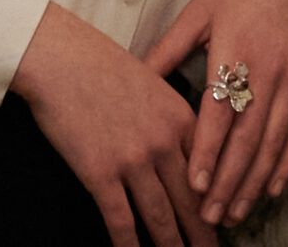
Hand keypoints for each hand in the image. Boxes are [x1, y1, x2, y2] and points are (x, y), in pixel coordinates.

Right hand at [13, 1, 212, 246]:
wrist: (62, 59)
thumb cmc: (103, 65)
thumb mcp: (153, 84)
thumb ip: (170, 119)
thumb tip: (181, 148)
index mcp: (181, 118)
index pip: (210, 169)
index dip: (218, 200)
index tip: (226, 220)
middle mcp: (164, 142)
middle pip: (191, 199)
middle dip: (203, 233)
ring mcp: (133, 159)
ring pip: (160, 216)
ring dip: (172, 245)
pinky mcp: (100, 172)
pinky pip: (120, 218)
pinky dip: (128, 244)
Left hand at [142, 0, 287, 226]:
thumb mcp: (198, 11)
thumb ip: (168, 49)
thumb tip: (135, 78)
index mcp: (236, 50)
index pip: (221, 112)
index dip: (209, 151)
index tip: (196, 185)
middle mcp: (268, 69)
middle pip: (248, 137)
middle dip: (229, 181)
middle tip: (210, 215)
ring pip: (274, 142)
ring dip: (254, 182)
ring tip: (237, 211)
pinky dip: (287, 163)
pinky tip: (272, 187)